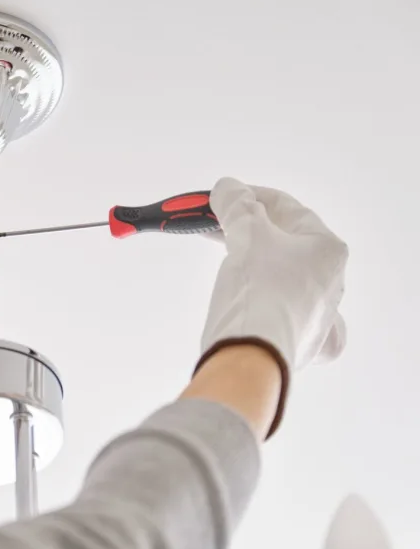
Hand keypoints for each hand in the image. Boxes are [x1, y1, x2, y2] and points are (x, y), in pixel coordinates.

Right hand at [199, 177, 348, 436]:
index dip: (249, 196)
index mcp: (328, 249)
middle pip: (287, 242)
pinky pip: (288, 313)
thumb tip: (228, 188)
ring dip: (256, 261)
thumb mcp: (245, 236)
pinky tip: (261, 299)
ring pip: (287, 276)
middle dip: (249, 229)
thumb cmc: (256, 292)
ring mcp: (318, 315)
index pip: (286, 208)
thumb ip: (237, 206)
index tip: (223, 196)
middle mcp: (331, 281)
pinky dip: (270, 301)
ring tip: (228, 256)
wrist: (249, 360)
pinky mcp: (299, 342)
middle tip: (217, 224)